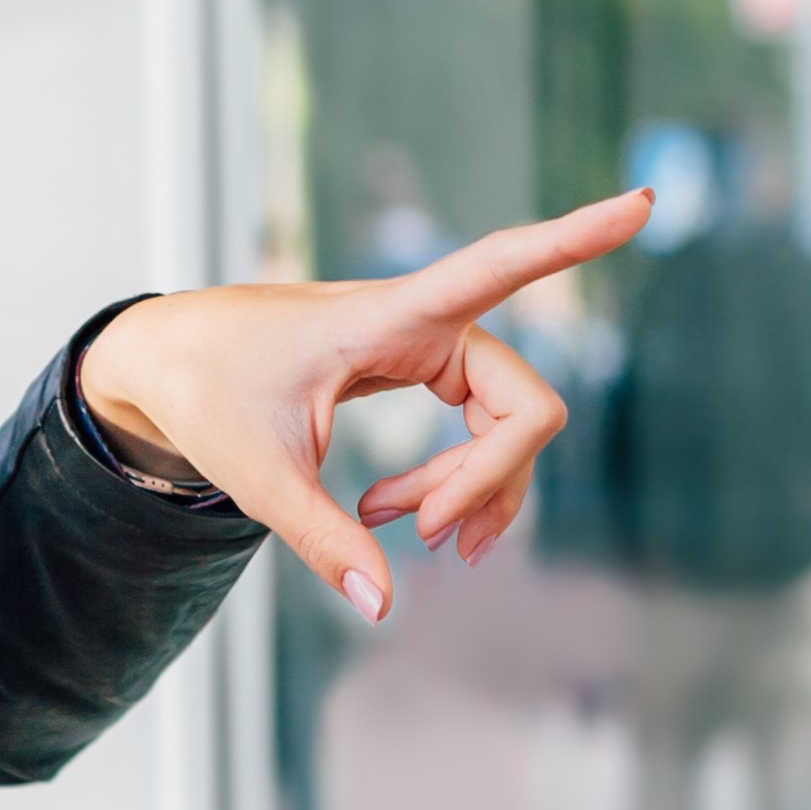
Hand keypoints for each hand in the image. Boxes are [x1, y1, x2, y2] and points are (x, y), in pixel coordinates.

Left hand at [75, 190, 653, 618]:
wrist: (166, 360)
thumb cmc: (205, 391)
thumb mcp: (257, 474)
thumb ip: (323, 539)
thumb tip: (383, 606)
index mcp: (390, 316)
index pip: (501, 264)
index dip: (576, 237)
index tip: (644, 203)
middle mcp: (426, 323)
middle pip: (524, 406)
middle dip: (489, 481)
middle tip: (428, 541)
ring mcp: (430, 347)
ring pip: (507, 428)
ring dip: (471, 489)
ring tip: (390, 526)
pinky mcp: (422, 369)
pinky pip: (481, 430)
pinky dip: (457, 482)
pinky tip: (402, 517)